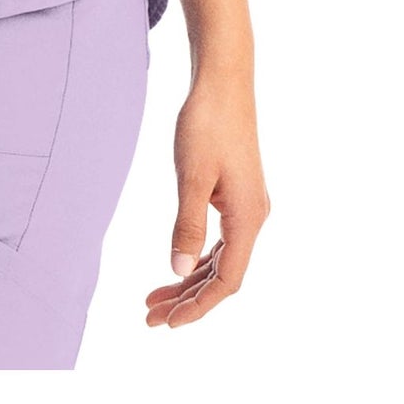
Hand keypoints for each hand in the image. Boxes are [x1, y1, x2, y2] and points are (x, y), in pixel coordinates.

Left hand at [145, 69, 269, 327]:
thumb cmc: (207, 123)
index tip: (169, 322)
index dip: (199, 306)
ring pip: (220, 257)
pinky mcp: (236, 192)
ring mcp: (245, 204)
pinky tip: (178, 263)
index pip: (227, 280)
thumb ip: (187, 225)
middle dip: (189, 299)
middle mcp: (252, 216)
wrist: (223, 81)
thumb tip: (178, 269)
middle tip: (151, 316)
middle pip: (223, 274)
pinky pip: (220, 238)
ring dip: (190, 279)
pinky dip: (197, 255)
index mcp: (247, 217)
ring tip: (155, 298)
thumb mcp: (191, 176)